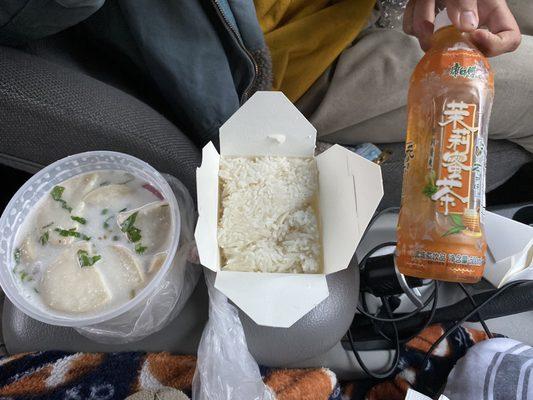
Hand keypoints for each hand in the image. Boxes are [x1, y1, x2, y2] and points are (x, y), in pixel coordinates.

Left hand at [403, 0, 520, 55]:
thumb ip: (466, 0)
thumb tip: (467, 26)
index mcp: (490, 10)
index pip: (509, 38)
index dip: (495, 45)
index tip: (474, 36)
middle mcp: (470, 20)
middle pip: (464, 48)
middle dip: (445, 40)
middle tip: (434, 32)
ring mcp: (447, 23)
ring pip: (433, 40)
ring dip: (423, 21)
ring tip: (424, 0)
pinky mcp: (426, 22)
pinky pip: (415, 30)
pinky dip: (412, 16)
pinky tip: (417, 2)